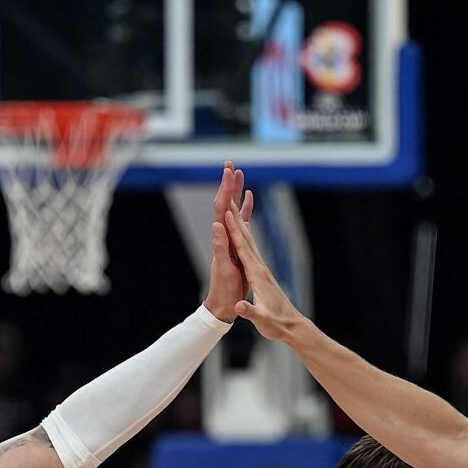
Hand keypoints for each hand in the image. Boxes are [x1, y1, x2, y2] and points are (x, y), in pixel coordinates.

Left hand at [201, 162, 255, 320]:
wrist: (223, 304)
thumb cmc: (224, 290)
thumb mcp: (224, 269)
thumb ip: (220, 246)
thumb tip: (217, 224)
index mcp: (221, 238)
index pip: (221, 209)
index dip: (225, 190)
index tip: (228, 172)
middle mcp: (224, 235)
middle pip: (225, 203)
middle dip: (228, 183)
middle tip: (230, 163)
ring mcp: (231, 238)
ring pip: (233, 209)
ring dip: (235, 191)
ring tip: (239, 172)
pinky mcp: (237, 244)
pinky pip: (242, 221)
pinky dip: (246, 208)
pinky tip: (249, 197)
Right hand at [222, 207, 311, 343]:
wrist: (293, 327)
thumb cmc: (277, 324)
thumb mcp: (262, 320)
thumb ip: (250, 312)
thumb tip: (239, 307)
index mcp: (257, 276)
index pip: (243, 249)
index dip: (234, 231)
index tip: (227, 213)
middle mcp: (261, 269)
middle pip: (247, 240)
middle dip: (237, 220)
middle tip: (229, 200)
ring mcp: (263, 271)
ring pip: (250, 243)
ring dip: (241, 226)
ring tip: (234, 211)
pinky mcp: (263, 275)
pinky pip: (252, 252)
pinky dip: (245, 240)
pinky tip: (244, 236)